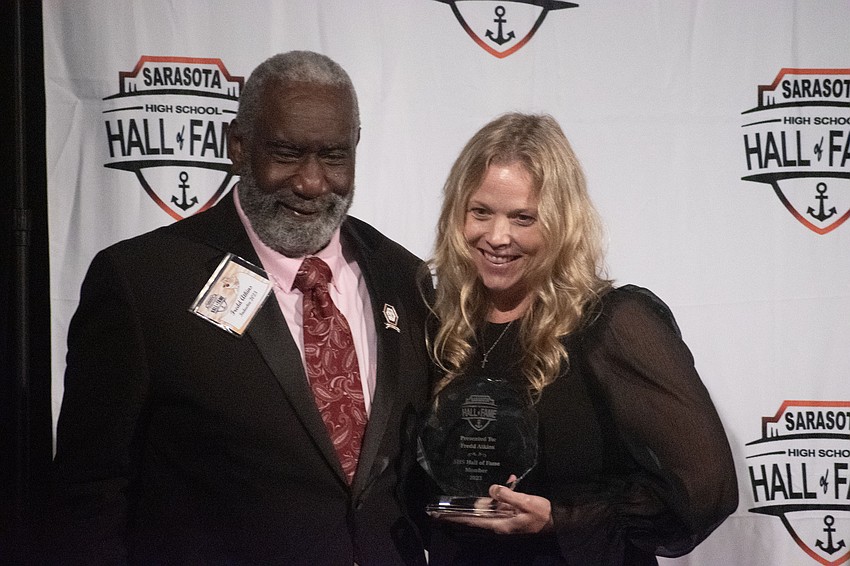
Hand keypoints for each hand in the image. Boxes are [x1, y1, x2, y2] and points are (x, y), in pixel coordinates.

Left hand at [433, 475, 553, 534]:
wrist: (556, 520)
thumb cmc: (540, 514)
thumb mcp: (524, 503)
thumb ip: (507, 495)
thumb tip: (491, 489)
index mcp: (499, 523)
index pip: (472, 520)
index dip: (455, 518)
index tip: (440, 516)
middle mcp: (498, 522)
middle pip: (475, 515)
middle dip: (458, 511)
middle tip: (439, 509)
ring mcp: (504, 517)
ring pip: (488, 506)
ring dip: (482, 498)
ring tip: (465, 494)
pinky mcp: (511, 511)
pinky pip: (502, 501)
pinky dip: (504, 491)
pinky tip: (511, 479)